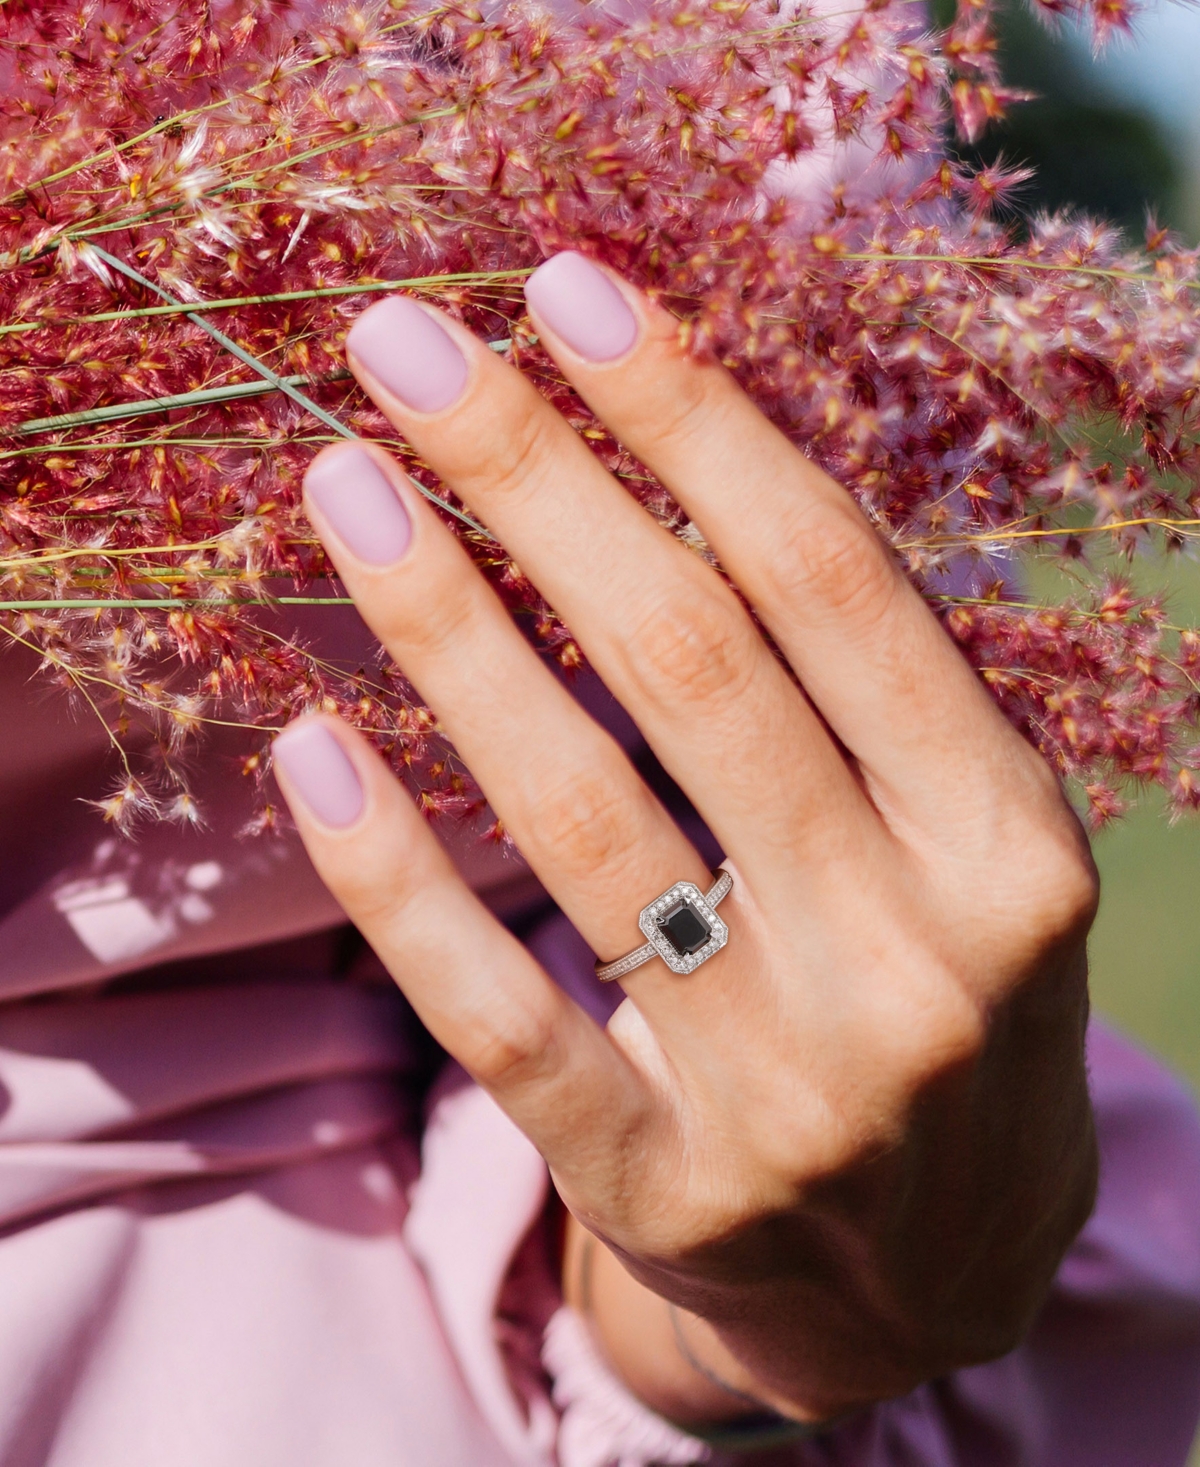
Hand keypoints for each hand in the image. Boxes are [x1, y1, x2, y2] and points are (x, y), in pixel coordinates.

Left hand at [271, 253, 1097, 1422]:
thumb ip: (865, 683)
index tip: (565, 292)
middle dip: (538, 476)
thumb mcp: (971, 837)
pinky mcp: (667, 1190)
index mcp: (1011, 844)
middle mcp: (916, 963)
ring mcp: (791, 1093)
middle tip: (407, 346)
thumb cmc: (946, 996)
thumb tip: (679, 458)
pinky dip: (394, 884)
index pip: (832, 586)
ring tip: (346, 487)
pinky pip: (503, 1020)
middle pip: (692, 667)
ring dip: (445, 628)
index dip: (692, 420)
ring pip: (581, 819)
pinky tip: (311, 745)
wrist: (939, 1271)